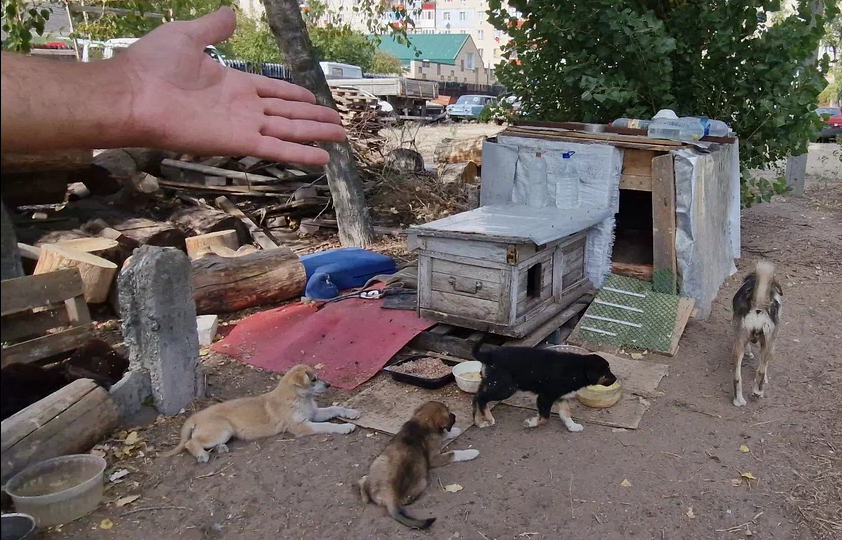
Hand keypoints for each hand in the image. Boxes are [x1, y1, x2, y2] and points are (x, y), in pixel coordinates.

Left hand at [117, 7, 344, 164]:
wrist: (133, 94)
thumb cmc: (154, 65)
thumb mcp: (187, 36)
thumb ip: (213, 29)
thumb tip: (231, 13)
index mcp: (233, 83)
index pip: (273, 91)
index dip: (295, 96)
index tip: (315, 99)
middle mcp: (243, 107)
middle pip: (288, 114)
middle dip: (314, 118)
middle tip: (338, 123)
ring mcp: (243, 126)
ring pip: (290, 131)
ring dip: (315, 135)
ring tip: (340, 138)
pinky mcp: (239, 142)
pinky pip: (277, 148)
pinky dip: (300, 154)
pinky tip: (322, 159)